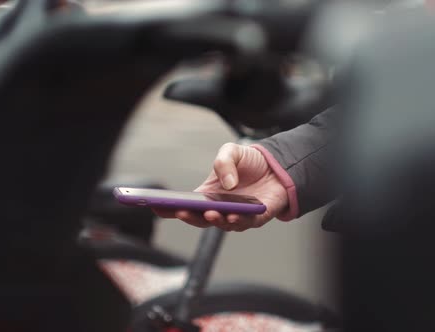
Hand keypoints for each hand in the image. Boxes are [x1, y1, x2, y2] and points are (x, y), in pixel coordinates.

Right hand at [154, 143, 288, 230]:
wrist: (278, 165)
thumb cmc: (249, 162)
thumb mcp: (231, 152)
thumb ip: (224, 162)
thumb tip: (227, 184)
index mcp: (207, 195)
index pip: (185, 206)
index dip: (170, 209)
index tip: (156, 207)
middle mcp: (220, 208)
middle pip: (200, 219)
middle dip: (190, 217)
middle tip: (182, 211)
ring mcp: (237, 215)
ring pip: (222, 224)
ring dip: (215, 220)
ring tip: (211, 212)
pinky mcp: (256, 217)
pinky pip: (245, 223)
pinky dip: (238, 220)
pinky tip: (233, 214)